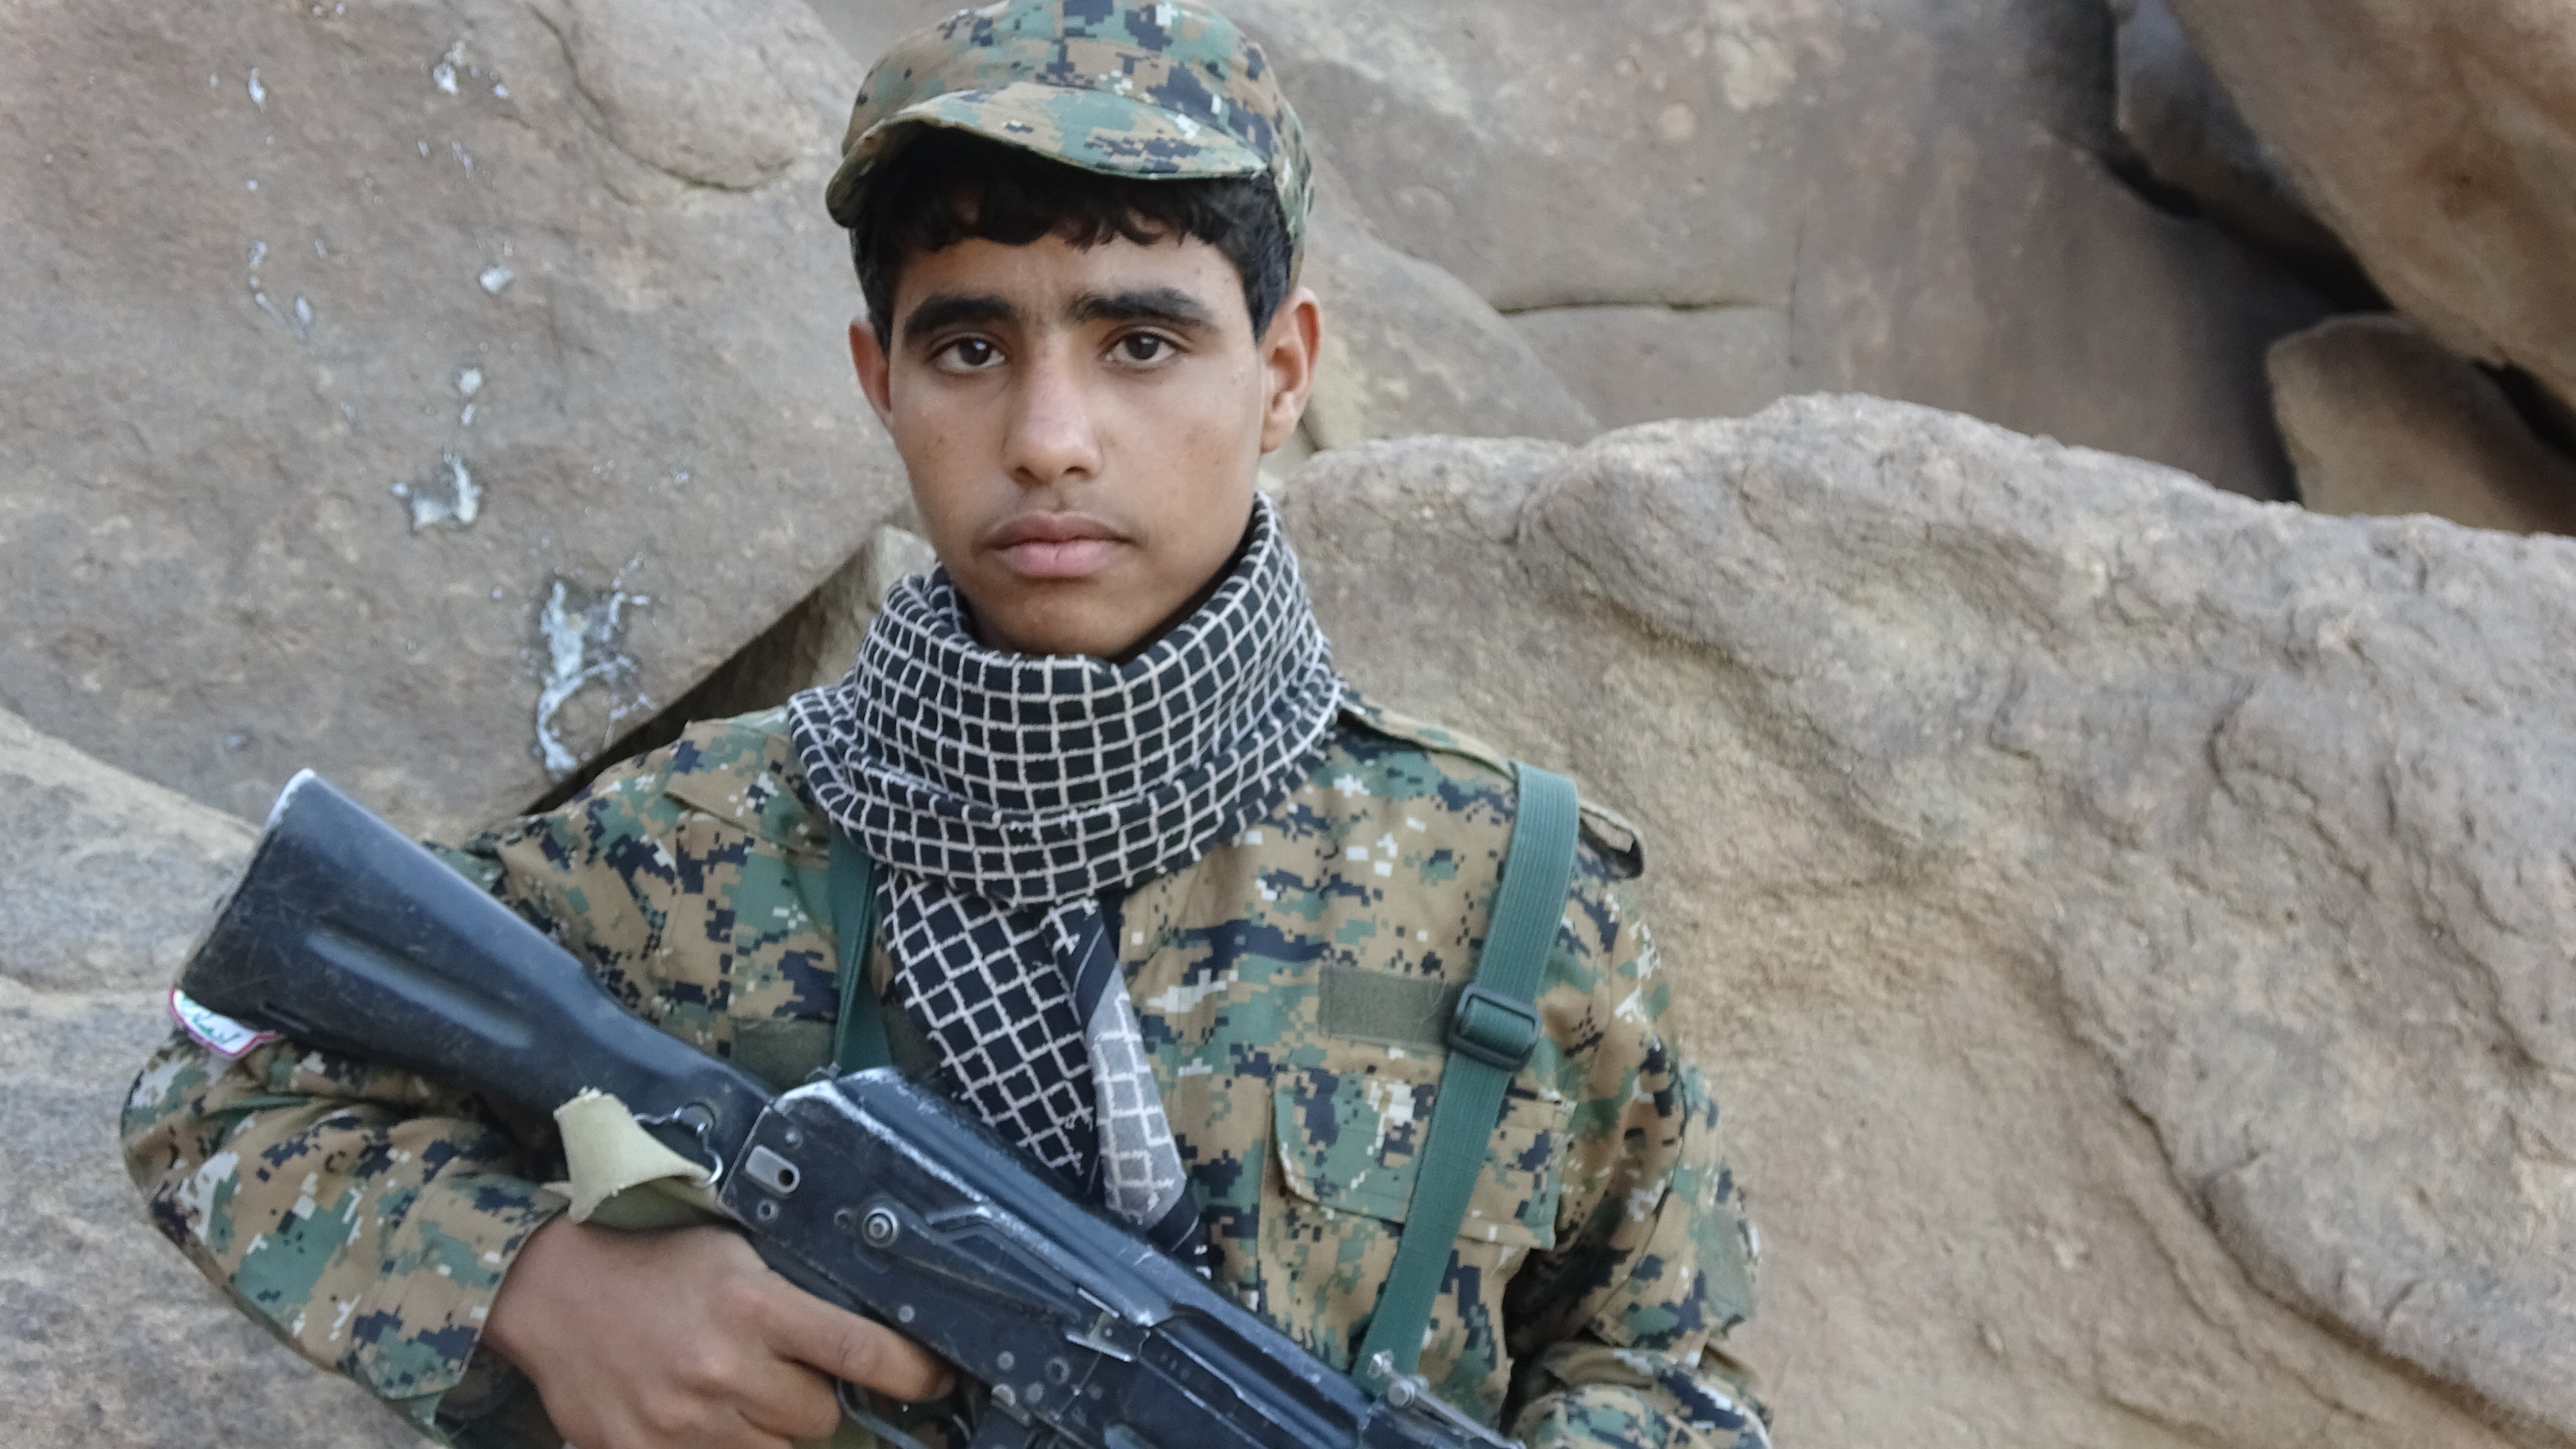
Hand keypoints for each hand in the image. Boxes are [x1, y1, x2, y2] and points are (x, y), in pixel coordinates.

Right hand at [484, 1217, 952, 1448]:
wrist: (547, 1291)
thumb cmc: (651, 1262)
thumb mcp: (732, 1253)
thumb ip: (792, 1294)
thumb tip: (869, 1332)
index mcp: (750, 1305)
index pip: (858, 1349)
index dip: (912, 1374)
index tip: (940, 1382)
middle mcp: (721, 1368)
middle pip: (818, 1417)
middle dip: (812, 1398)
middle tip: (781, 1370)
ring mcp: (680, 1423)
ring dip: (767, 1429)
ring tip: (733, 1389)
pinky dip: (720, 1446)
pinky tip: (700, 1417)